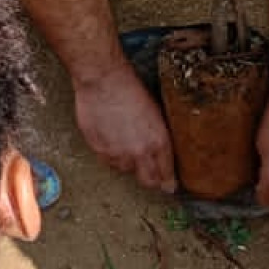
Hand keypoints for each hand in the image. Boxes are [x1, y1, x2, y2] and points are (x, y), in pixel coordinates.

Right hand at [74, 62, 176, 192]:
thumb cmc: (131, 90)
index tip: (168, 187)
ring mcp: (118, 154)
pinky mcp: (100, 151)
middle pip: (148, 181)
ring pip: (125, 170)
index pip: (166, 174)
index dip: (168, 183)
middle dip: (151, 180)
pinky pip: (108, 161)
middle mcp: (140, 152)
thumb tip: (160, 153)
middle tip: (151, 176)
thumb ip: (159, 138)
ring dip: (128, 162)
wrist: (103, 81)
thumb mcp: (156, 113)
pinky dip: (110, 155)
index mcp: (159, 141)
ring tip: (125, 142)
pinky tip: (111, 138)